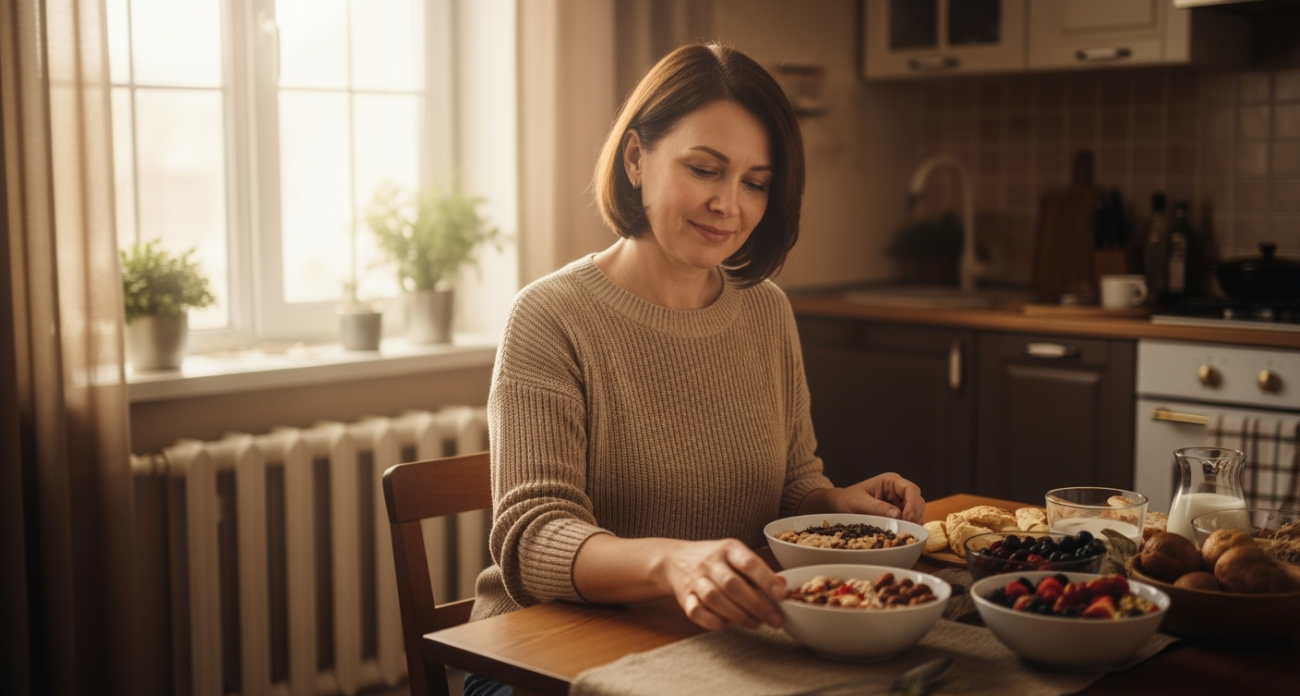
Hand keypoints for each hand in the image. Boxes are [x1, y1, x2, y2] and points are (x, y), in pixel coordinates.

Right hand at [656, 539, 785, 630]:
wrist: (675, 560)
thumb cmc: (714, 561)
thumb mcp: (737, 556)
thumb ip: (759, 571)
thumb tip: (783, 585)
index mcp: (728, 549)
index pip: (748, 563)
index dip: (766, 580)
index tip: (781, 595)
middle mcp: (710, 562)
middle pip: (732, 585)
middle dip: (756, 605)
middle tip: (775, 620)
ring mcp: (694, 579)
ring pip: (714, 599)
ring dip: (738, 615)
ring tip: (755, 624)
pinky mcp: (684, 597)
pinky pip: (696, 612)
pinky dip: (714, 622)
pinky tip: (728, 625)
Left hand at [830, 472, 924, 523]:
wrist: (841, 506)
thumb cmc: (848, 499)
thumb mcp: (860, 502)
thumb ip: (877, 507)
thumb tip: (897, 515)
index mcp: (890, 481)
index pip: (910, 489)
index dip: (913, 503)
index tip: (908, 517)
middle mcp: (898, 491)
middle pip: (918, 501)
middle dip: (914, 514)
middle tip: (906, 528)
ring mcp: (900, 502)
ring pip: (916, 512)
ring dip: (913, 522)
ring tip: (902, 531)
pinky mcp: (898, 514)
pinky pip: (909, 520)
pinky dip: (908, 527)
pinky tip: (900, 532)